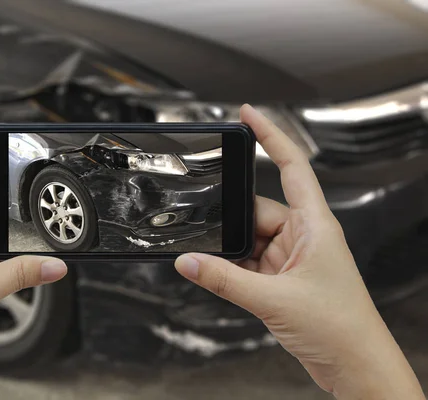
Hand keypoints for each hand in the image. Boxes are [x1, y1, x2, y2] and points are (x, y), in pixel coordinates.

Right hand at [175, 105, 424, 398]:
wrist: (353, 366)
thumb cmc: (340, 327)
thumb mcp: (273, 299)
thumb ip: (224, 279)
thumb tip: (188, 261)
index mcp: (315, 224)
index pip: (291, 166)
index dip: (270, 135)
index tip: (248, 114)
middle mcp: (303, 235)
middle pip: (255, 211)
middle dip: (231, 224)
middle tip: (209, 237)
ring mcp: (291, 257)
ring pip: (248, 239)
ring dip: (231, 253)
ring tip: (221, 270)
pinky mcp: (281, 278)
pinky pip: (248, 262)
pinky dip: (232, 269)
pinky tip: (223, 279)